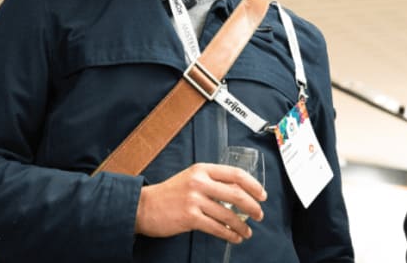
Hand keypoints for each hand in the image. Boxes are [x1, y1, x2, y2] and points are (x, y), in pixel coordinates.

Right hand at [134, 162, 266, 241]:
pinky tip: (235, 237)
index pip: (236, 174)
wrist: (144, 206)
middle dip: (252, 206)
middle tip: (259, 214)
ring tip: (247, 231)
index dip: (253, 185)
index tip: (262, 194)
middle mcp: (199, 182)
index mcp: (202, 169)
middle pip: (236, 194)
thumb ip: (213, 181)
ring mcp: (194, 200)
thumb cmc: (169, 193)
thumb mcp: (192, 178)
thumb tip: (240, 192)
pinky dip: (229, 234)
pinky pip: (217, 227)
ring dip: (242, 225)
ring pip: (228, 214)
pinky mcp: (190, 218)